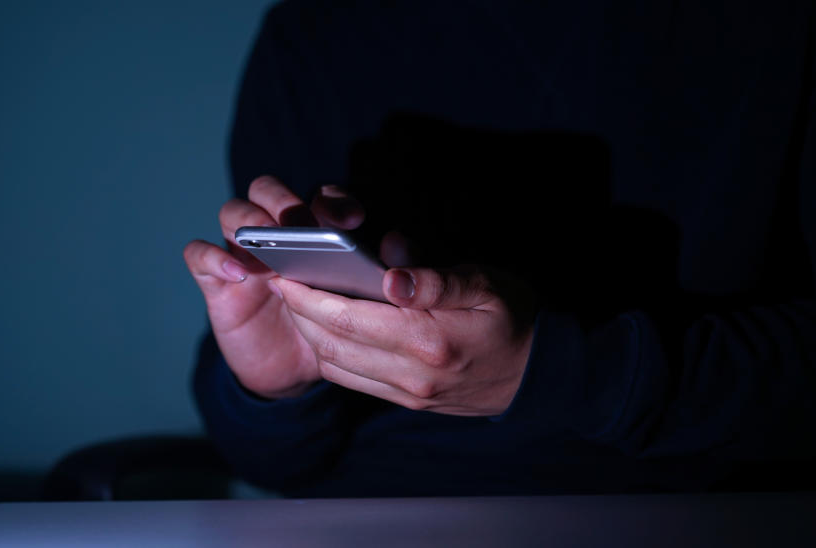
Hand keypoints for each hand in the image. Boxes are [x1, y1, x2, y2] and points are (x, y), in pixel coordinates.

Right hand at [183, 175, 365, 398]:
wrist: (294, 369)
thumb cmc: (330, 327)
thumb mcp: (356, 303)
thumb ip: (379, 273)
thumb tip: (396, 247)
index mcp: (314, 230)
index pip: (319, 196)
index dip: (334, 200)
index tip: (353, 222)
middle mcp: (275, 232)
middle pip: (268, 190)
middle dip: (285, 201)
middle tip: (302, 226)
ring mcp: (241, 252)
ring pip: (232, 212)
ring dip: (248, 220)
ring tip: (268, 241)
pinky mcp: (215, 280)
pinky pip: (199, 255)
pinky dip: (213, 258)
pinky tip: (238, 274)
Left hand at [270, 265, 536, 415]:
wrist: (536, 375)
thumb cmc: (513, 317)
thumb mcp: (487, 285)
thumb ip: (438, 280)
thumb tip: (392, 273)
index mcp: (429, 340)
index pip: (347, 318)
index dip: (308, 295)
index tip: (285, 271)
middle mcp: (411, 374)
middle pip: (331, 343)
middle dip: (298, 311)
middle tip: (280, 280)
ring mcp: (407, 393)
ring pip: (336, 364)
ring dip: (308, 333)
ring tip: (296, 301)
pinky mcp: (407, 402)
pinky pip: (352, 379)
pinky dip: (329, 353)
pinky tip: (323, 328)